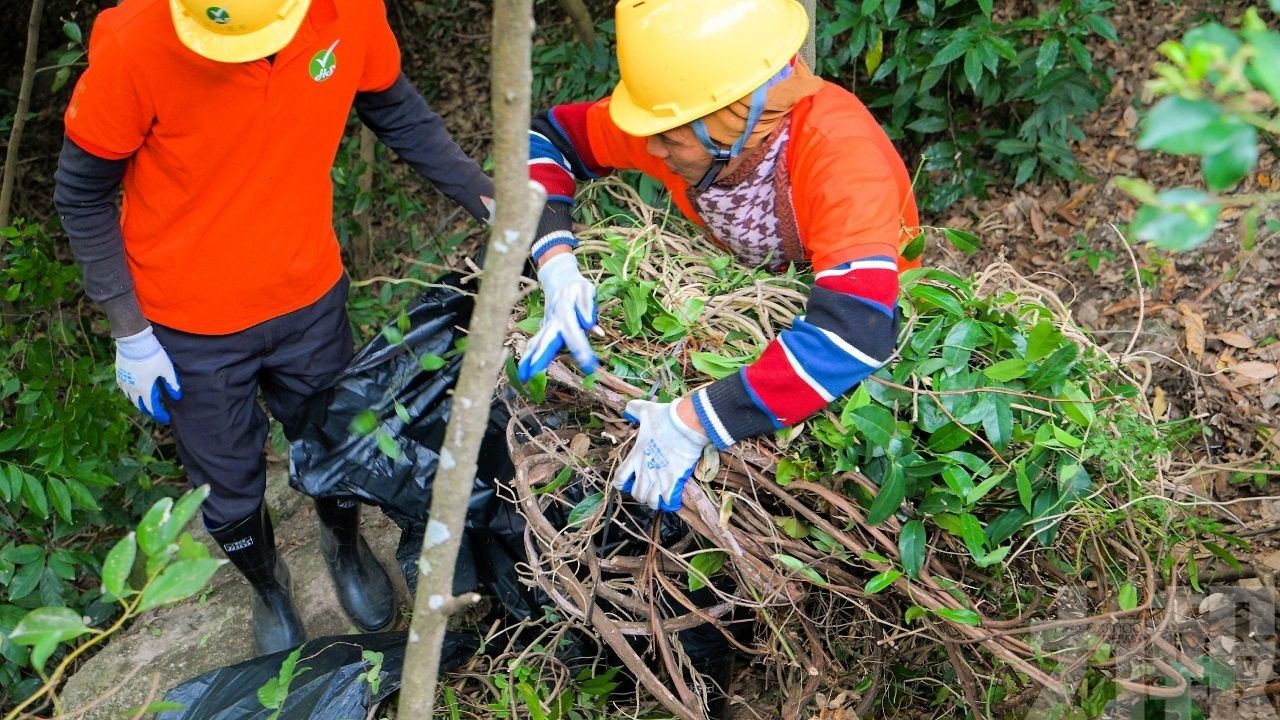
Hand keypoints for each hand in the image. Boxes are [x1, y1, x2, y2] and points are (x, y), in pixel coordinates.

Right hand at [115, 326, 181, 423]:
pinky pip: (123, 388)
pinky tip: (133, 390)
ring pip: (130, 397)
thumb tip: (177, 395)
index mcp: (145, 390)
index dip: (159, 414)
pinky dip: (129, 393)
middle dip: (148, 410)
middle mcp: (132, 389)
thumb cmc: (153, 356)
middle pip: (139, 405)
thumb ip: (172, 383)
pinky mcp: (119, 374)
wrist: (134, 342)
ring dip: (138, 402)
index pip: (152, 407)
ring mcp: (124, 382)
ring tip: (145, 402)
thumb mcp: (167, 369)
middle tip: (155, 412)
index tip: (165, 418)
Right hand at [518, 253, 598, 381]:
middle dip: (541, 358)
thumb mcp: (587, 290)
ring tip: (523, 378)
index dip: (581, 349)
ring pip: (535, 343)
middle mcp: (553, 321)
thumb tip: (593, 327)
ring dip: (528, 360)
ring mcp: (546, 326)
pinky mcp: (543, 329)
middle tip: (534, 375)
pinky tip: (523, 373)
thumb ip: (588, 307)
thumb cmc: (576, 286)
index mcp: (566, 312)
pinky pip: (534, 344)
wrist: (558, 278)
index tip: (588, 366)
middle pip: (546, 341)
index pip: (574, 334)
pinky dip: (527, 357)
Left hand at [612, 399, 710, 511]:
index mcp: (635, 456)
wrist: (685, 424)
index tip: (626, 483)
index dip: (620, 483)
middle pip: (636, 494)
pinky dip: (669, 503)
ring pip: (651, 501)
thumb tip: (627, 409)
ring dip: (654, 502)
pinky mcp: (674, 480)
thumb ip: (634, 409)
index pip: (619, 478)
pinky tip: (672, 500)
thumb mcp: (646, 410)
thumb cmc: (665, 418)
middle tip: (646, 490)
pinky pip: (668, 501)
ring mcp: (658, 477)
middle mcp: (644, 470)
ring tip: (658, 498)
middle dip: (640, 495)